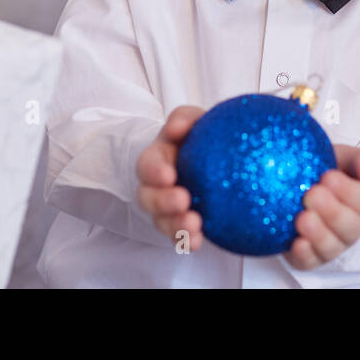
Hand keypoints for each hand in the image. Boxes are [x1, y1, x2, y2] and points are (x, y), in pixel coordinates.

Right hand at [135, 105, 205, 249]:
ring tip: (194, 224)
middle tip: (182, 200)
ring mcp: (167, 208)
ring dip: (175, 225)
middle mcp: (156, 186)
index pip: (147, 165)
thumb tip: (177, 127)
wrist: (212, 155)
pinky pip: (179, 237)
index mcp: (157, 158)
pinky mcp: (181, 224)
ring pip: (161, 221)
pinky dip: (186, 241)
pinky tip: (197, 241)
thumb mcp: (192, 120)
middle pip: (147, 198)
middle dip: (162, 202)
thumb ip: (184, 118)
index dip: (154, 172)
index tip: (169, 175)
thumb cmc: (198, 134)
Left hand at [285, 144, 359, 270]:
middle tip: (312, 195)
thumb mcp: (343, 157)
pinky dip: (304, 254)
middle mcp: (350, 228)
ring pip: (330, 247)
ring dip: (318, 234)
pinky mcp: (309, 258)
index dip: (348, 191)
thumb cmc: (324, 168)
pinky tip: (296, 243)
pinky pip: (309, 262)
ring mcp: (331, 246)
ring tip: (302, 218)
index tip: (328, 176)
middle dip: (332, 212)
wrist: (294, 182)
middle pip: (349, 227)